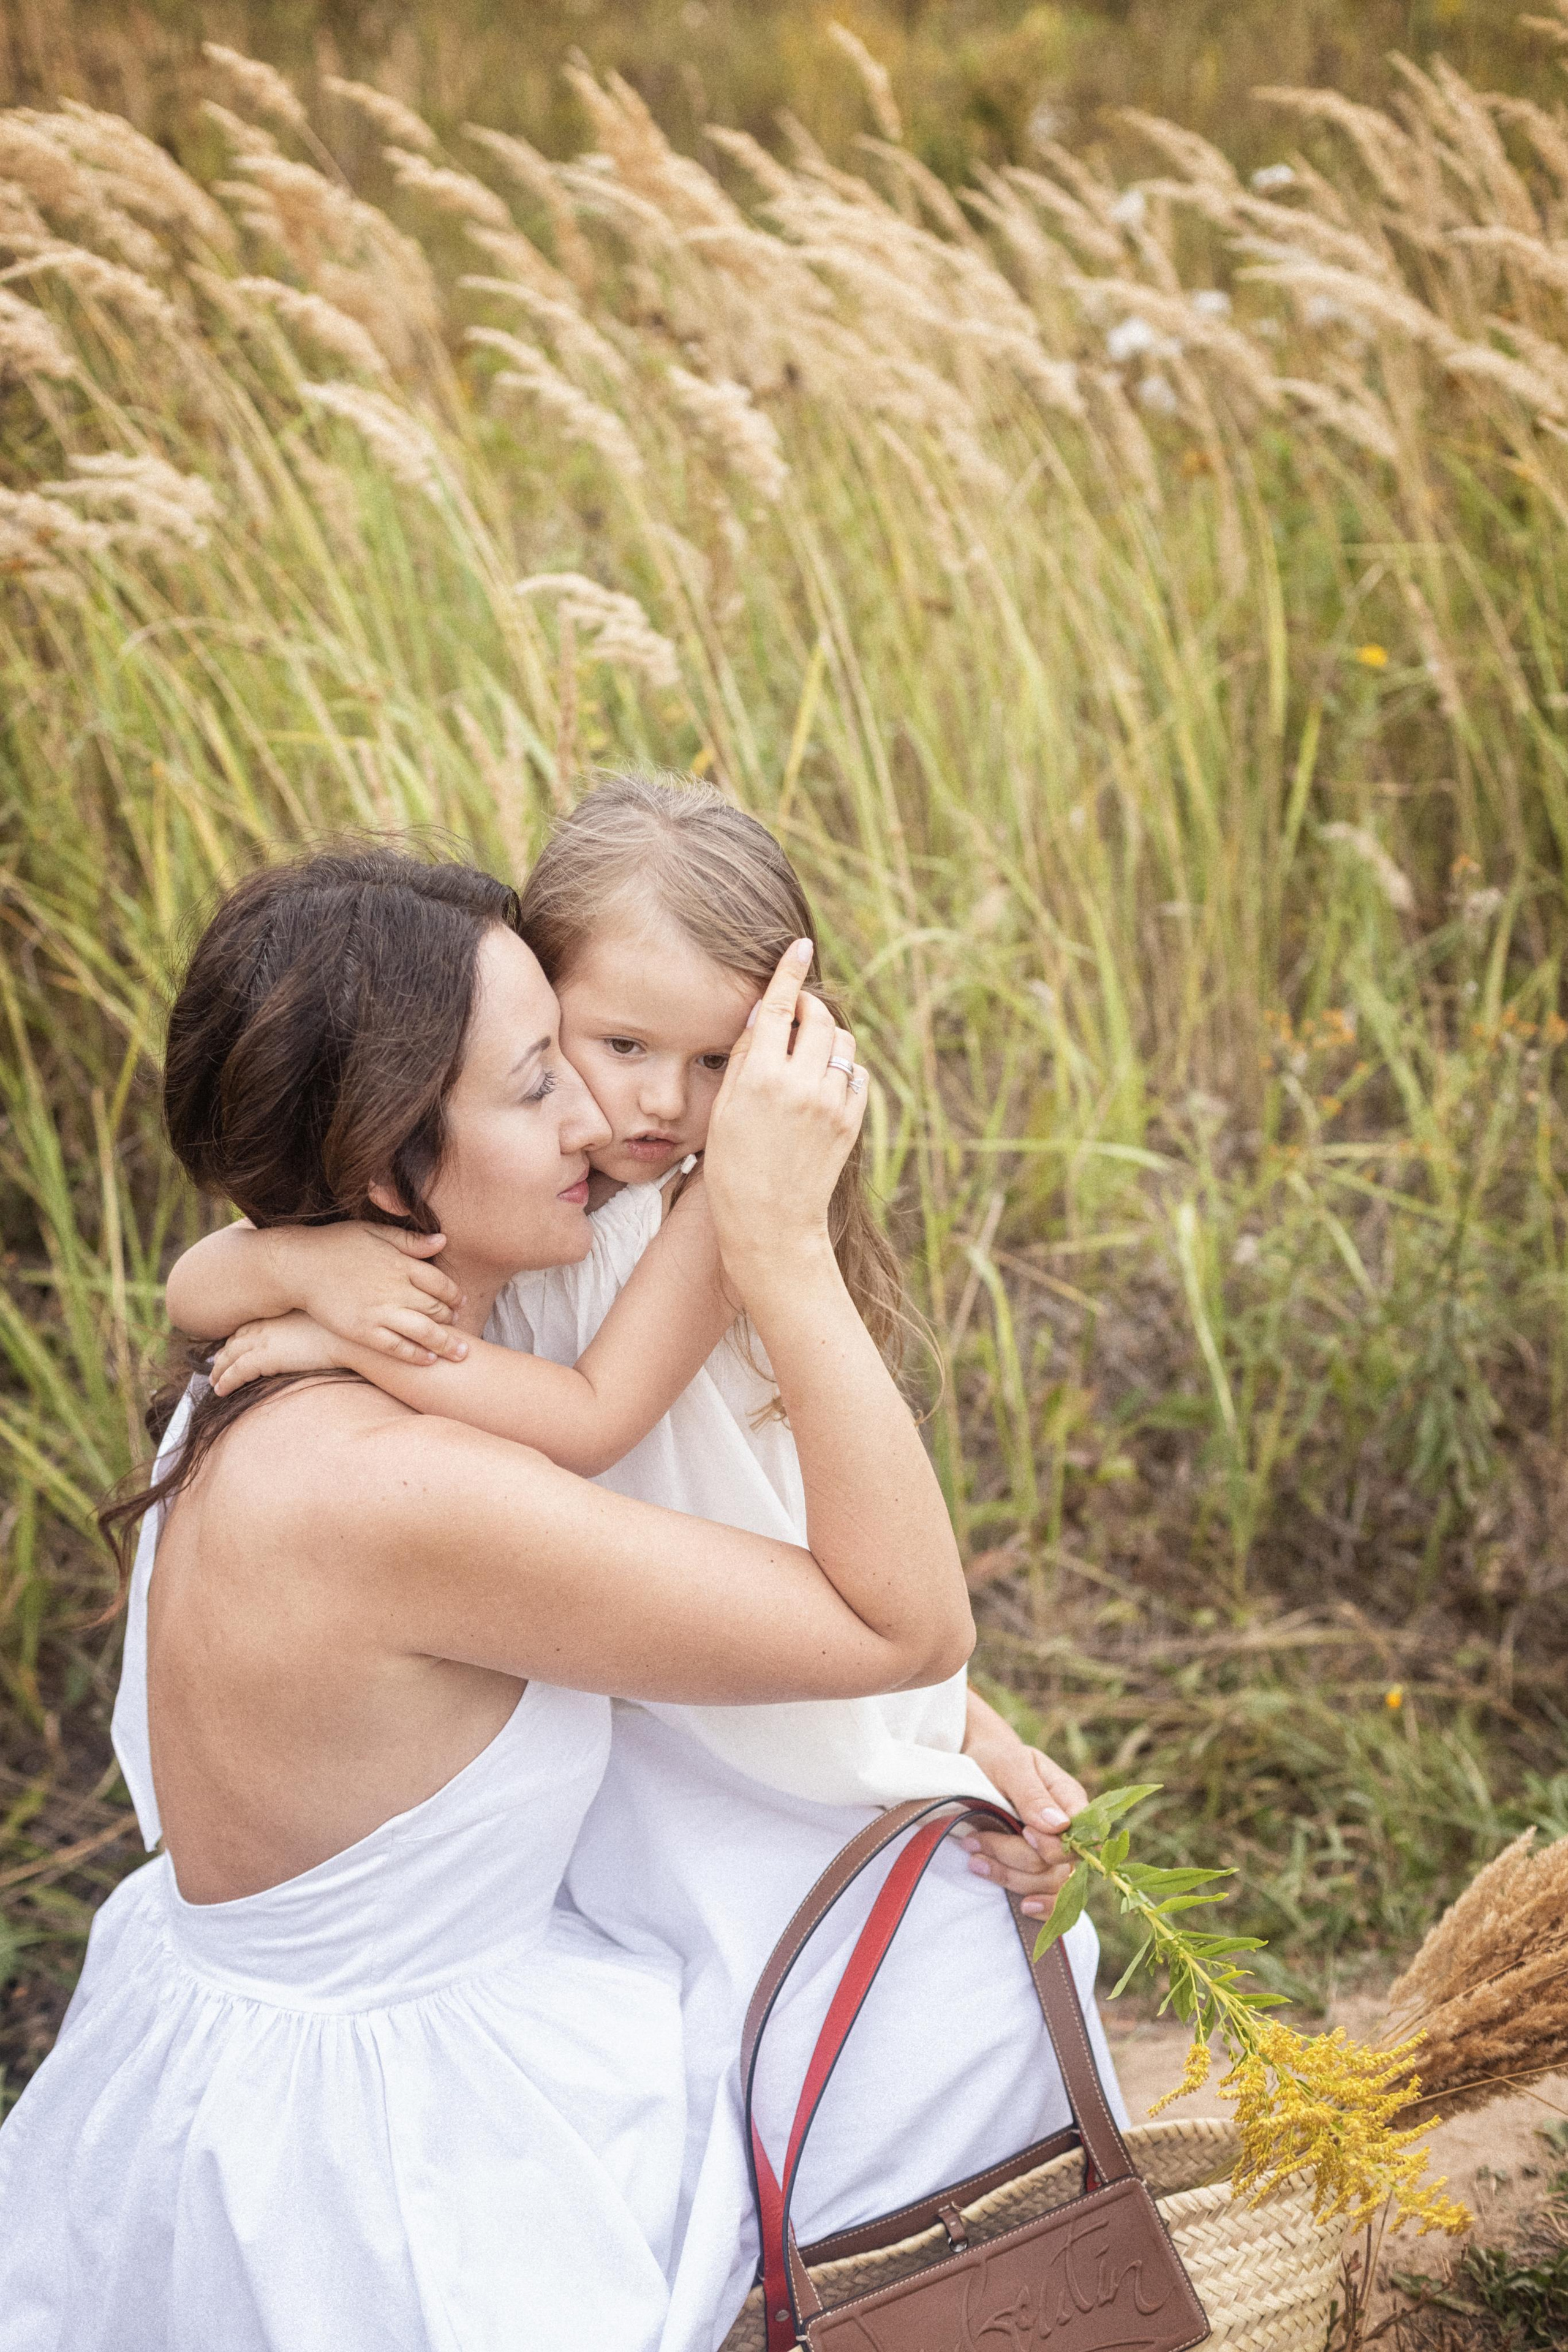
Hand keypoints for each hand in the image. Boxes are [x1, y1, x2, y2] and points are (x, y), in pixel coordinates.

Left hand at [210, 1312, 352, 1395]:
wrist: (345, 1338)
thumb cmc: (340, 1333)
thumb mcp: (318, 1324)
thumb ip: (303, 1330)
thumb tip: (304, 1340)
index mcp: (277, 1316)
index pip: (248, 1327)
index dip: (236, 1339)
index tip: (230, 1348)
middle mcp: (265, 1325)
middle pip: (234, 1341)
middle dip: (223, 1354)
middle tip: (216, 1366)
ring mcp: (262, 1341)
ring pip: (230, 1357)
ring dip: (219, 1370)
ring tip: (214, 1382)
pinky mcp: (263, 1358)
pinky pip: (236, 1372)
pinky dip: (226, 1381)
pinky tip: (220, 1390)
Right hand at [272, 1222, 466, 1364]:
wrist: (299, 1267)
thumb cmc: (336, 1245)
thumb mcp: (374, 1232)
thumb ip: (409, 1240)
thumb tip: (443, 1241)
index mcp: (400, 1263)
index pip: (441, 1283)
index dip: (454, 1295)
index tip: (460, 1302)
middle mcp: (394, 1289)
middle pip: (436, 1308)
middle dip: (452, 1319)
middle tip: (459, 1324)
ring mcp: (379, 1312)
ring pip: (423, 1332)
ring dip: (446, 1344)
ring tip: (461, 1354)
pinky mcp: (363, 1331)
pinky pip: (396, 1348)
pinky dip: (416, 1355)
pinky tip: (429, 1360)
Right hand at [702, 940, 867, 1278]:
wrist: (771, 1226)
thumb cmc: (733, 1170)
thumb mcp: (724, 1112)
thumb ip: (745, 1059)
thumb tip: (765, 1014)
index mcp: (762, 1078)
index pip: (781, 1007)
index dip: (789, 971)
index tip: (799, 945)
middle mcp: (802, 1084)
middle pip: (819, 1018)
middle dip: (809, 1006)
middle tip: (796, 1012)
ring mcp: (833, 1103)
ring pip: (843, 1043)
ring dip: (826, 1037)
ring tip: (805, 1054)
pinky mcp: (853, 1122)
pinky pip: (856, 1075)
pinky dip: (842, 1069)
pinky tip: (822, 1085)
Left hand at [961, 1741, 1088, 1920]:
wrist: (978, 1765)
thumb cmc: (997, 1760)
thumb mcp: (1011, 1766)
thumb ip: (1032, 1794)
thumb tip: (1060, 1826)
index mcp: (1070, 1799)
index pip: (1080, 1836)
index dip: (1053, 1843)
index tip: (1024, 1831)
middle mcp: (1068, 1831)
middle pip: (1059, 1864)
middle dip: (1015, 1857)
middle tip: (975, 1841)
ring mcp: (1054, 1853)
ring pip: (1050, 1884)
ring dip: (1009, 1876)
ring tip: (974, 1859)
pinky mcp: (1038, 1870)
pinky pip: (1052, 1898)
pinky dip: (1042, 1907)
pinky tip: (1024, 1906)